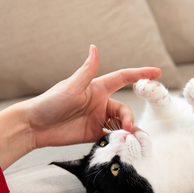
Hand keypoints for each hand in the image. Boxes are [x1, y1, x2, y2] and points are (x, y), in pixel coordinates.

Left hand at [0, 45, 160, 169]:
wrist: (35, 126)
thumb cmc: (50, 103)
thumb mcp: (71, 87)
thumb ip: (86, 71)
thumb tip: (94, 48)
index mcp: (97, 88)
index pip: (123, 78)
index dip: (141, 74)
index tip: (157, 72)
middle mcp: (99, 103)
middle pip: (124, 108)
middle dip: (128, 118)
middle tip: (126, 129)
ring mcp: (96, 119)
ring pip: (120, 123)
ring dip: (126, 130)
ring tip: (128, 138)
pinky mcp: (92, 133)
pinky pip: (110, 136)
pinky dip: (117, 140)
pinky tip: (121, 144)